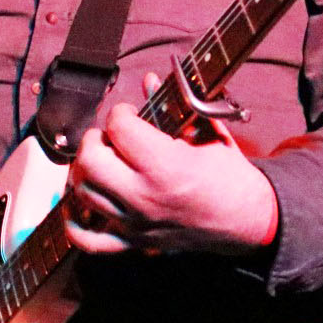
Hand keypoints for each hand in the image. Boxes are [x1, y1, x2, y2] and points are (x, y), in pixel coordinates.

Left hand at [64, 74, 278, 256]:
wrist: (247, 220)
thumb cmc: (230, 178)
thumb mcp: (207, 134)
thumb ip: (173, 107)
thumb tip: (148, 80)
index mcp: (166, 166)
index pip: (119, 128)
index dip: (121, 113)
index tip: (129, 113)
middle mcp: (144, 196)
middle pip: (90, 161)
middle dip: (94, 140)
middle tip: (108, 136)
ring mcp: (135, 222)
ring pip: (82, 193)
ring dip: (84, 171)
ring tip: (100, 161)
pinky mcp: (133, 242)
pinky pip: (88, 240)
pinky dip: (74, 222)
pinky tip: (77, 204)